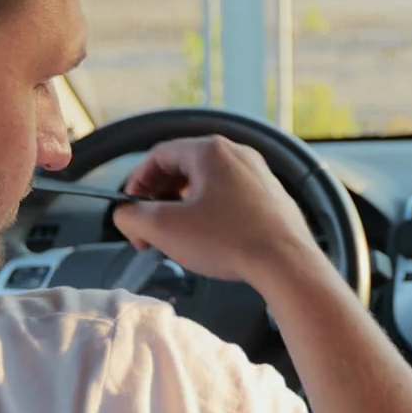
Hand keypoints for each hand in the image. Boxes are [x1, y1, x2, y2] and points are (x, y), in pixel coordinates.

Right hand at [111, 136, 327, 286]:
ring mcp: (258, 173)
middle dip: (159, 198)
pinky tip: (208, 238)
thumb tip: (125, 215)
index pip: (159, 155)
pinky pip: (231, 195)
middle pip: (183, 167)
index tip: (130, 209)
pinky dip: (210, 211)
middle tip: (148, 228)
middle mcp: (237, 153)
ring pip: (208, 182)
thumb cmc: (228, 240)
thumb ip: (132, 217)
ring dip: (183, 206)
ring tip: (175, 236)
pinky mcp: (271, 195)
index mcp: (210, 151)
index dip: (137, 182)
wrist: (286, 262)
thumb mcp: (166, 228)